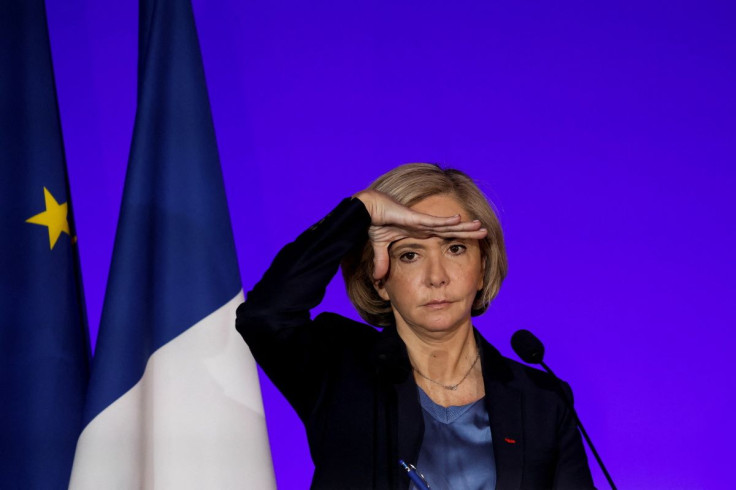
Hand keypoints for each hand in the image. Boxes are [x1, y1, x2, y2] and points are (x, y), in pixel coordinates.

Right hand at [353, 190, 486, 279]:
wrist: (364, 210)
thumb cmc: (373, 222)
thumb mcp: (380, 246)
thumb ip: (382, 261)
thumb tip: (378, 278)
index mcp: (419, 232)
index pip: (444, 236)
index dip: (458, 237)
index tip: (472, 240)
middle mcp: (424, 226)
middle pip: (451, 230)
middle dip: (468, 232)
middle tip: (485, 232)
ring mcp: (420, 222)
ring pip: (448, 225)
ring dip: (464, 226)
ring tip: (480, 226)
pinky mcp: (414, 218)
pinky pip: (433, 221)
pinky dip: (446, 221)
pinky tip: (460, 220)